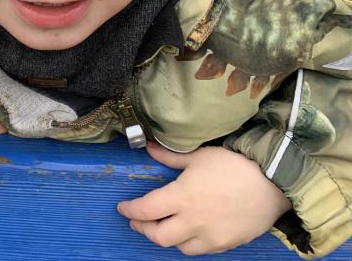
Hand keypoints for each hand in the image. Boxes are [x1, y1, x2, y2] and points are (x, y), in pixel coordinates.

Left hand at [117, 142, 291, 254]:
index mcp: (182, 197)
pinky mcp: (227, 244)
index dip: (130, 211)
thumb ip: (169, 157)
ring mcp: (211, 236)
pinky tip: (189, 232)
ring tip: (163, 227)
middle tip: (137, 221)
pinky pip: (201, 250)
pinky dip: (189, 243)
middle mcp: (193, 221)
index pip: (146, 210)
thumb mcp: (198, 156)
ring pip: (179, 247)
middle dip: (143, 229)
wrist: (273, 183)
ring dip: (167, 238)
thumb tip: (147, 148)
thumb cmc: (234, 165)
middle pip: (158, 236)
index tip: (122, 208)